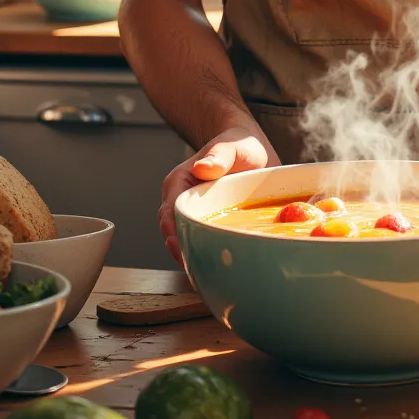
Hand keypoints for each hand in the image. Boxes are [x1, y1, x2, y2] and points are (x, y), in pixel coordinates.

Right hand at [159, 127, 280, 266]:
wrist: (250, 150)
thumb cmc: (238, 144)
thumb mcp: (233, 146)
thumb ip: (219, 155)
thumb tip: (202, 168)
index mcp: (180, 182)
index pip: (169, 211)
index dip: (173, 232)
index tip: (180, 248)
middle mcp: (181, 201)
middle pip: (172, 232)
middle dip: (181, 251)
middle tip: (194, 269)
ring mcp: (194, 215)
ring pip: (185, 241)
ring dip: (193, 256)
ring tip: (205, 275)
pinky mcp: (207, 225)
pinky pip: (202, 242)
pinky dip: (207, 254)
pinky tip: (219, 270)